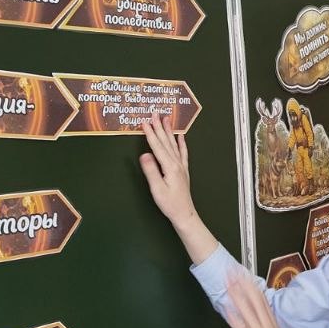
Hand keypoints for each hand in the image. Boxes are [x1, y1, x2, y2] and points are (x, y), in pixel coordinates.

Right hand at [139, 113, 216, 263]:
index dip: (150, 133)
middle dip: (159, 127)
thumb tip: (144, 154)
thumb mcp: (157, 189)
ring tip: (166, 119)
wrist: (184, 214)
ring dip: (169, 131)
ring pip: (174, 144)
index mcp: (169, 167)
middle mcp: (177, 163)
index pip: (157, 146)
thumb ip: (151, 171)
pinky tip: (181, 136)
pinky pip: (183, 153)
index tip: (144, 121)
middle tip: (154, 113)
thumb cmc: (169, 204)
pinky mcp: (183, 170)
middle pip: (166, 142)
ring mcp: (181, 166)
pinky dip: (181, 143)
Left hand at [226, 271, 317, 327]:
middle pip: (254, 301)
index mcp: (272, 326)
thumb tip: (254, 322)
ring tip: (228, 284)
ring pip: (248, 312)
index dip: (251, 286)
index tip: (243, 274)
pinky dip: (235, 320)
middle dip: (243, 286)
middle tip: (232, 272)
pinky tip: (228, 311)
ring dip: (237, 298)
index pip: (261, 301)